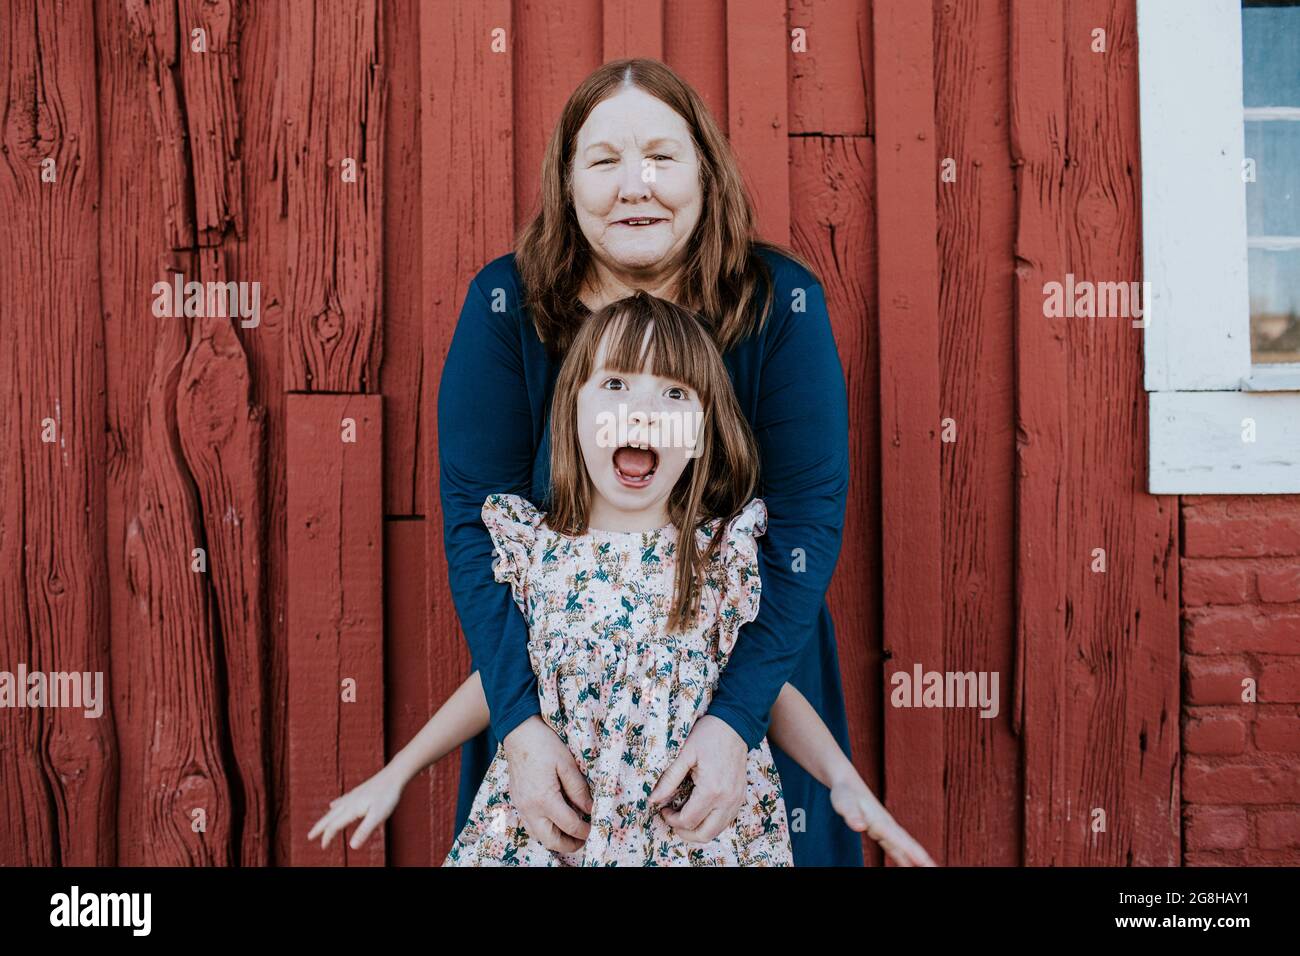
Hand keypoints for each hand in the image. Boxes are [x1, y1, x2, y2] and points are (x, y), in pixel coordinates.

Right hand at [308, 763, 404, 850]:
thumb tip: (352, 847)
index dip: (327, 837)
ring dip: (326, 818)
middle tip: (309, 836)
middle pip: (330, 816)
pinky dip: (335, 806)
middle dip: (320, 827)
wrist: (395, 774)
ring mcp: (353, 795)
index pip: (334, 825)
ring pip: (335, 809)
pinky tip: (334, 804)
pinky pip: (342, 801)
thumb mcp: (378, 816)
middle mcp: (349, 801)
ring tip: (320, 825)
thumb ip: (364, 831)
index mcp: (352, 809)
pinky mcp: (359, 792)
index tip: (322, 847)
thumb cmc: (388, 795)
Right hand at [502, 715, 592, 852]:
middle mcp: (530, 808)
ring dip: (556, 840)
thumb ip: (579, 789)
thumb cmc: (544, 744)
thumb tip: (590, 809)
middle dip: (570, 845)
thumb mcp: (567, 764)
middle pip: (551, 840)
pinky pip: (530, 826)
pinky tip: (555, 822)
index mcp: (544, 798)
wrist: (518, 733)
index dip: (585, 830)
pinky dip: (544, 830)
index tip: (595, 827)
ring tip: (572, 833)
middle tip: (584, 839)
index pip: (569, 825)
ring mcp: (521, 806)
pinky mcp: (517, 802)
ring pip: (539, 836)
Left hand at [648, 714, 747, 842]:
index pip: (688, 820)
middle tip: (672, 819)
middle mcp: (727, 800)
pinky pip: (725, 821)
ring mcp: (736, 800)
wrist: (735, 725)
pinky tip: (699, 811)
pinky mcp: (740, 797)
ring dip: (698, 830)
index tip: (663, 809)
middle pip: (704, 834)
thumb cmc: (708, 735)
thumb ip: (669, 779)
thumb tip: (652, 800)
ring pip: (716, 831)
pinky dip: (710, 823)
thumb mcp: (684, 754)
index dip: (671, 819)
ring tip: (684, 816)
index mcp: (712, 790)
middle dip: (684, 832)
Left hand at [829, 771, 936, 865]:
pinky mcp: (880, 831)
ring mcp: (885, 829)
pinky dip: (904, 857)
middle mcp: (887, 826)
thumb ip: (852, 815)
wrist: (846, 782)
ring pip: (904, 848)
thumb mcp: (844, 803)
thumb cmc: (844, 793)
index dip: (915, 854)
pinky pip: (895, 848)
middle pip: (909, 845)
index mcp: (882, 822)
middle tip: (937, 870)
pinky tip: (907, 865)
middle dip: (924, 859)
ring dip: (917, 859)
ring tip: (930, 869)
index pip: (902, 841)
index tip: (928, 864)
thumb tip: (860, 826)